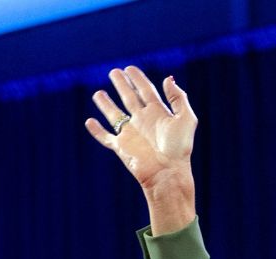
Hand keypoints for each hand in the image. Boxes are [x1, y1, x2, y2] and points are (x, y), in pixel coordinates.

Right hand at [85, 66, 196, 232]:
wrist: (168, 172)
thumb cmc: (179, 148)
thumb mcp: (186, 119)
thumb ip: (178, 98)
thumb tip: (168, 78)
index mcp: (158, 113)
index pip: (146, 91)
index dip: (138, 79)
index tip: (130, 68)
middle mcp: (143, 121)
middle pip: (129, 98)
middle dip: (122, 85)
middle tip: (114, 72)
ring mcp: (131, 133)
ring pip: (115, 115)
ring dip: (106, 104)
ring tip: (98, 94)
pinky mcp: (121, 147)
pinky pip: (105, 137)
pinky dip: (96, 130)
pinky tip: (89, 122)